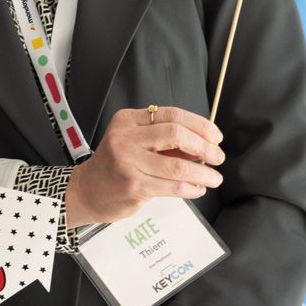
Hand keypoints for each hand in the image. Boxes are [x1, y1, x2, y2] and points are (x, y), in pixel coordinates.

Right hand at [65, 104, 222, 226]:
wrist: (87, 190)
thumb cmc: (116, 165)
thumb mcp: (135, 143)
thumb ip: (165, 140)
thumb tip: (205, 143)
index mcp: (127, 121)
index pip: (172, 115)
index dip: (200, 125)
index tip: (215, 137)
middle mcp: (124, 137)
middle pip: (176, 134)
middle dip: (205, 147)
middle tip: (218, 157)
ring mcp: (127, 162)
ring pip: (178, 166)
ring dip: (203, 173)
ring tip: (214, 178)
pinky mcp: (133, 186)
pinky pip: (173, 187)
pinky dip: (192, 188)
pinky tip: (197, 189)